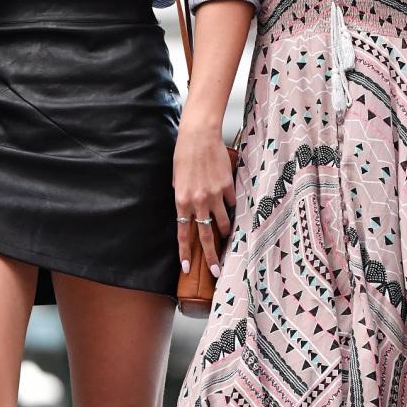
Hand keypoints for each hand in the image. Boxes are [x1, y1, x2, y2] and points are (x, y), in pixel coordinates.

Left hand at [173, 125, 235, 277]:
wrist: (199, 135)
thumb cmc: (184, 154)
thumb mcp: (176, 178)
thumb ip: (182, 196)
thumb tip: (188, 209)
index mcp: (181, 201)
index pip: (183, 233)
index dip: (185, 252)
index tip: (186, 268)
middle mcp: (198, 201)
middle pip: (205, 236)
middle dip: (211, 257)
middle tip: (216, 271)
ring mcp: (214, 195)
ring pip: (223, 222)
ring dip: (224, 230)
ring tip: (226, 234)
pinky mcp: (227, 186)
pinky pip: (231, 203)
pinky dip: (230, 205)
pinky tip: (229, 202)